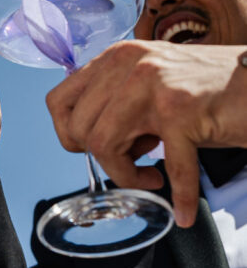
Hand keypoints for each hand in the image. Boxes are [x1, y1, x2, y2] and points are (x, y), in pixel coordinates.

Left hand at [46, 39, 246, 226]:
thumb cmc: (211, 90)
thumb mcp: (151, 83)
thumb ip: (117, 102)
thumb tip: (91, 140)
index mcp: (117, 57)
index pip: (58, 100)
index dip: (69, 135)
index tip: (96, 150)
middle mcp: (129, 64)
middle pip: (78, 129)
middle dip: (102, 160)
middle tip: (134, 166)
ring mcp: (154, 85)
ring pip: (104, 145)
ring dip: (128, 175)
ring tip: (154, 177)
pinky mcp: (182, 110)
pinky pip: (170, 167)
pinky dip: (180, 196)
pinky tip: (183, 210)